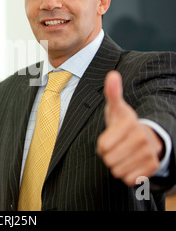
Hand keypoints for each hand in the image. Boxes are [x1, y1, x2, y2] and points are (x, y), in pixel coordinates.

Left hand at [97, 71, 162, 185]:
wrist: (143, 136)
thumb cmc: (123, 122)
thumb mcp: (116, 107)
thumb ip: (112, 93)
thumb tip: (112, 74)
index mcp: (130, 123)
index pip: (103, 146)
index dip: (102, 144)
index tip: (109, 137)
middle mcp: (142, 138)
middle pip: (109, 159)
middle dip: (107, 155)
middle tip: (115, 146)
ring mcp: (149, 153)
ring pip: (117, 170)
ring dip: (116, 164)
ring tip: (122, 153)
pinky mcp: (152, 167)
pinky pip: (128, 179)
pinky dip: (126, 173)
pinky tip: (130, 162)